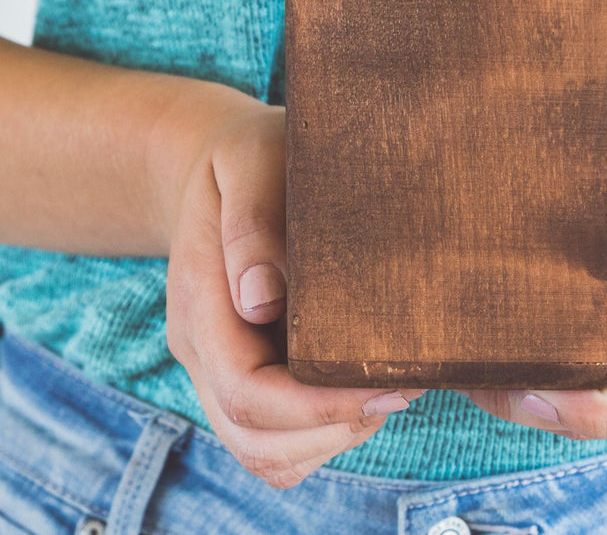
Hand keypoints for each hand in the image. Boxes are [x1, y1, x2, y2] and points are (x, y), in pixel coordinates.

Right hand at [151, 83, 425, 488]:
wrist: (210, 162)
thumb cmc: (245, 153)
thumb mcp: (249, 158)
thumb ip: (252, 219)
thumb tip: (261, 300)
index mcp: (199, 302)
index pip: (246, 390)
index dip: (316, 405)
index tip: (389, 384)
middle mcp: (203, 350)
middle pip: (254, 439)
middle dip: (334, 429)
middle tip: (406, 387)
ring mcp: (222, 367)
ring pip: (265, 453)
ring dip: (332, 438)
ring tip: (391, 389)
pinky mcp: (249, 373)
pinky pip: (278, 440)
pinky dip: (324, 433)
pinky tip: (365, 387)